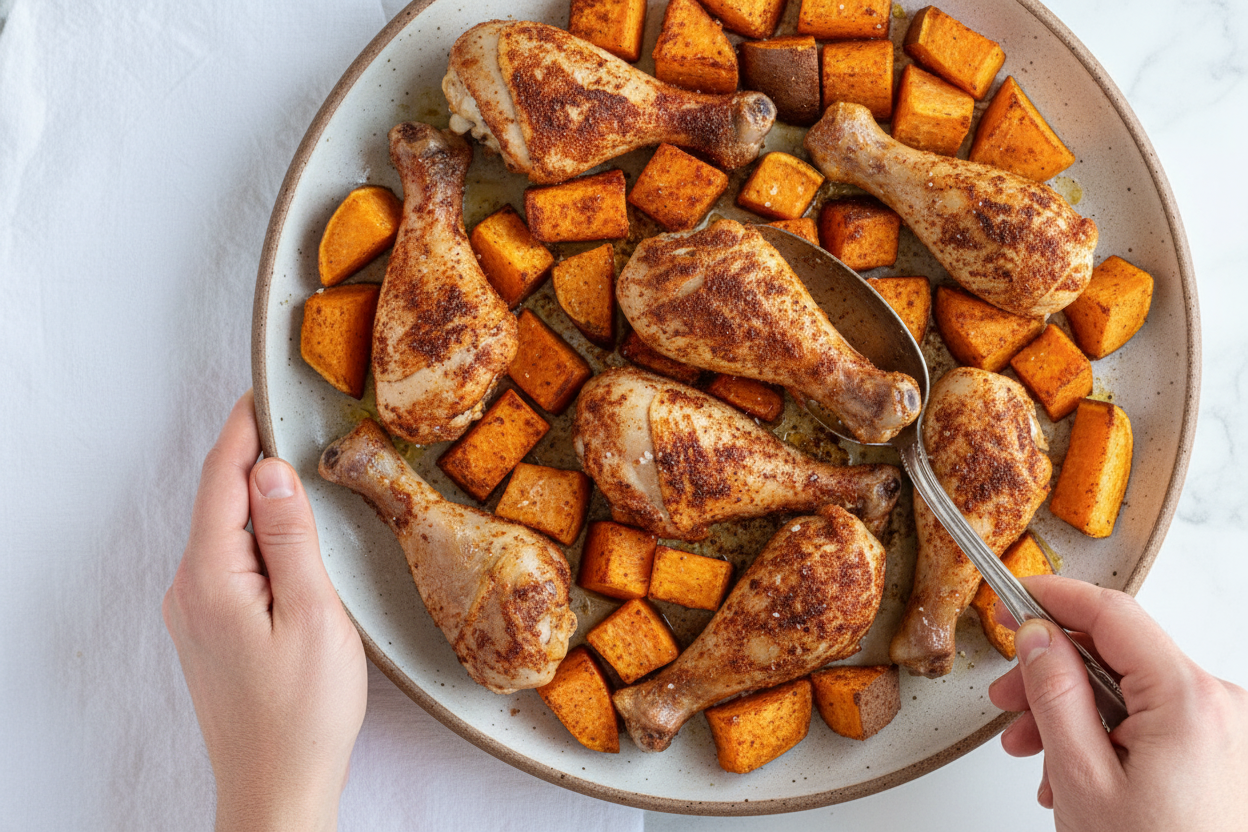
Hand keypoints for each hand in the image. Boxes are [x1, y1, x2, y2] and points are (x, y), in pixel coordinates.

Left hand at [163, 391, 366, 831]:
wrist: (276, 788)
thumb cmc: (304, 712)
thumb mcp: (313, 615)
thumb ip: (290, 537)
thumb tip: (272, 469)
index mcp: (211, 577)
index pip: (222, 478)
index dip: (243, 429)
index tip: (266, 390)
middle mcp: (189, 589)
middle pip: (218, 500)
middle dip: (253, 457)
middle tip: (297, 421)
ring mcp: (194, 612)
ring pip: (224, 532)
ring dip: (258, 499)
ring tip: (304, 473)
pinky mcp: (209, 630)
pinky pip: (228, 561)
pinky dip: (257, 536)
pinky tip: (290, 539)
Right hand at [989, 575, 1247, 830]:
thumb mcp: (1081, 776)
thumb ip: (1055, 694)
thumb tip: (1036, 635)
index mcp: (1189, 701)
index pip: (1113, 614)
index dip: (1053, 598)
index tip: (1011, 598)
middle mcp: (1218, 705)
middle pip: (1117, 653)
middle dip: (1052, 671)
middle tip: (1005, 698)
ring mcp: (1223, 730)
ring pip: (1128, 689)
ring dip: (1071, 709)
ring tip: (1032, 749)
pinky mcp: (1219, 753)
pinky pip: (1150, 718)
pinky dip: (1103, 732)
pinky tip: (1071, 766)